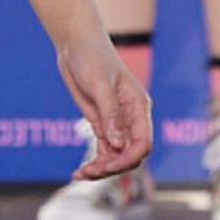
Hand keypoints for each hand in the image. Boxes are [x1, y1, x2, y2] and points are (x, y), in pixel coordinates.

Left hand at [57, 34, 152, 180]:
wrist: (76, 45)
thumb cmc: (92, 58)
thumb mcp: (100, 85)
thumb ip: (110, 115)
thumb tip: (119, 145)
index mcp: (138, 108)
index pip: (143, 143)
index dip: (128, 159)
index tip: (108, 166)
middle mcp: (131, 118)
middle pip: (130, 154)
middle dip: (112, 167)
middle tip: (88, 172)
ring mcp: (116, 123)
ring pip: (116, 156)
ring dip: (101, 169)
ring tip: (80, 175)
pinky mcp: (101, 124)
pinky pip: (103, 151)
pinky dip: (94, 163)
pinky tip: (78, 172)